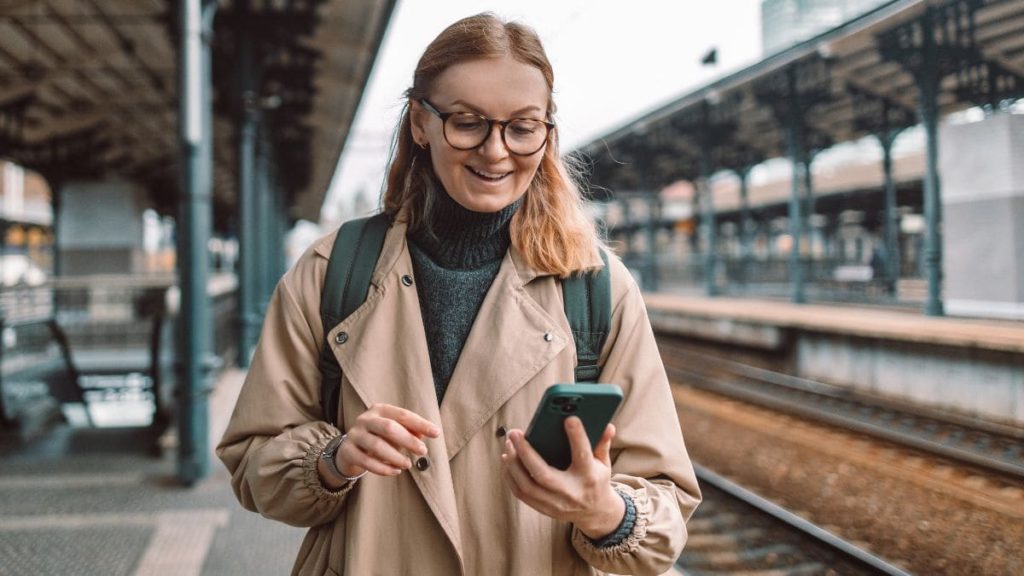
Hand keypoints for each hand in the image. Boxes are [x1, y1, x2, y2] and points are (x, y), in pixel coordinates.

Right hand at [333, 404, 439, 478]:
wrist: (348, 450)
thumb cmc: (378, 438)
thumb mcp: (394, 432)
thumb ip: (409, 431)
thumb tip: (425, 434)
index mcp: (379, 410)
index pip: (402, 415)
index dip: (420, 424)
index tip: (436, 433)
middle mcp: (365, 419)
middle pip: (389, 427)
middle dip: (408, 440)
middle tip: (423, 451)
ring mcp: (355, 435)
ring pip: (377, 445)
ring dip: (396, 456)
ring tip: (408, 464)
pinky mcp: (348, 451)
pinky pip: (367, 462)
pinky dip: (383, 468)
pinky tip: (396, 471)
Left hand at [501, 417, 624, 538]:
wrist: (595, 513)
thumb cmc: (596, 480)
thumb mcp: (604, 463)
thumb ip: (602, 443)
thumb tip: (607, 425)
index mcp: (589, 477)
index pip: (583, 455)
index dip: (577, 437)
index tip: (569, 418)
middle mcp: (571, 492)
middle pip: (543, 474)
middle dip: (526, 452)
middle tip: (515, 433)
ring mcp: (555, 503)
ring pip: (527, 485)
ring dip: (513, 463)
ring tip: (508, 443)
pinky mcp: (544, 508)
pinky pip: (521, 494)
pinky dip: (511, 476)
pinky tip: (508, 459)